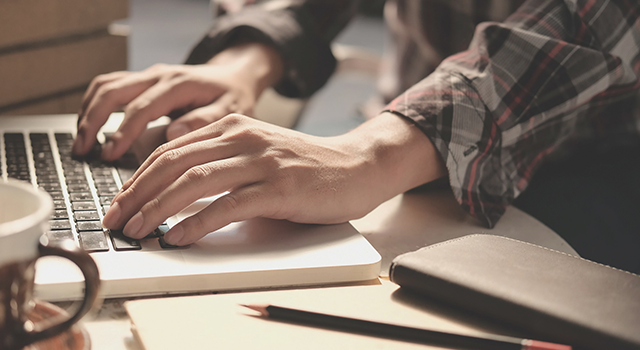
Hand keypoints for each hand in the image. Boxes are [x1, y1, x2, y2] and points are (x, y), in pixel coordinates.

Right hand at [73, 43, 282, 160]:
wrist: (232, 77)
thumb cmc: (233, 96)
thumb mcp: (231, 109)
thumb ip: (204, 120)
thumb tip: (173, 133)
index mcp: (179, 84)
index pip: (142, 107)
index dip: (123, 131)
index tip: (110, 154)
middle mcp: (159, 76)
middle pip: (114, 92)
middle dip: (94, 121)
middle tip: (83, 150)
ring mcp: (148, 77)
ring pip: (106, 86)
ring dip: (88, 113)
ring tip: (81, 144)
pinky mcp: (142, 82)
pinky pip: (110, 88)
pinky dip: (94, 106)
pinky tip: (89, 129)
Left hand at [101, 113, 445, 244]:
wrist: (356, 167)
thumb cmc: (305, 167)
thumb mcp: (257, 154)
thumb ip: (221, 164)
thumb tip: (175, 192)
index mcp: (233, 128)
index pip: (171, 150)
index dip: (138, 177)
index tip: (120, 201)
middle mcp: (243, 138)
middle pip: (174, 163)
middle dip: (137, 193)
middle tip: (117, 219)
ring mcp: (261, 162)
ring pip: (194, 182)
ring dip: (158, 208)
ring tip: (138, 229)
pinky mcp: (278, 188)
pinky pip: (226, 206)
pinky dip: (196, 223)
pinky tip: (177, 236)